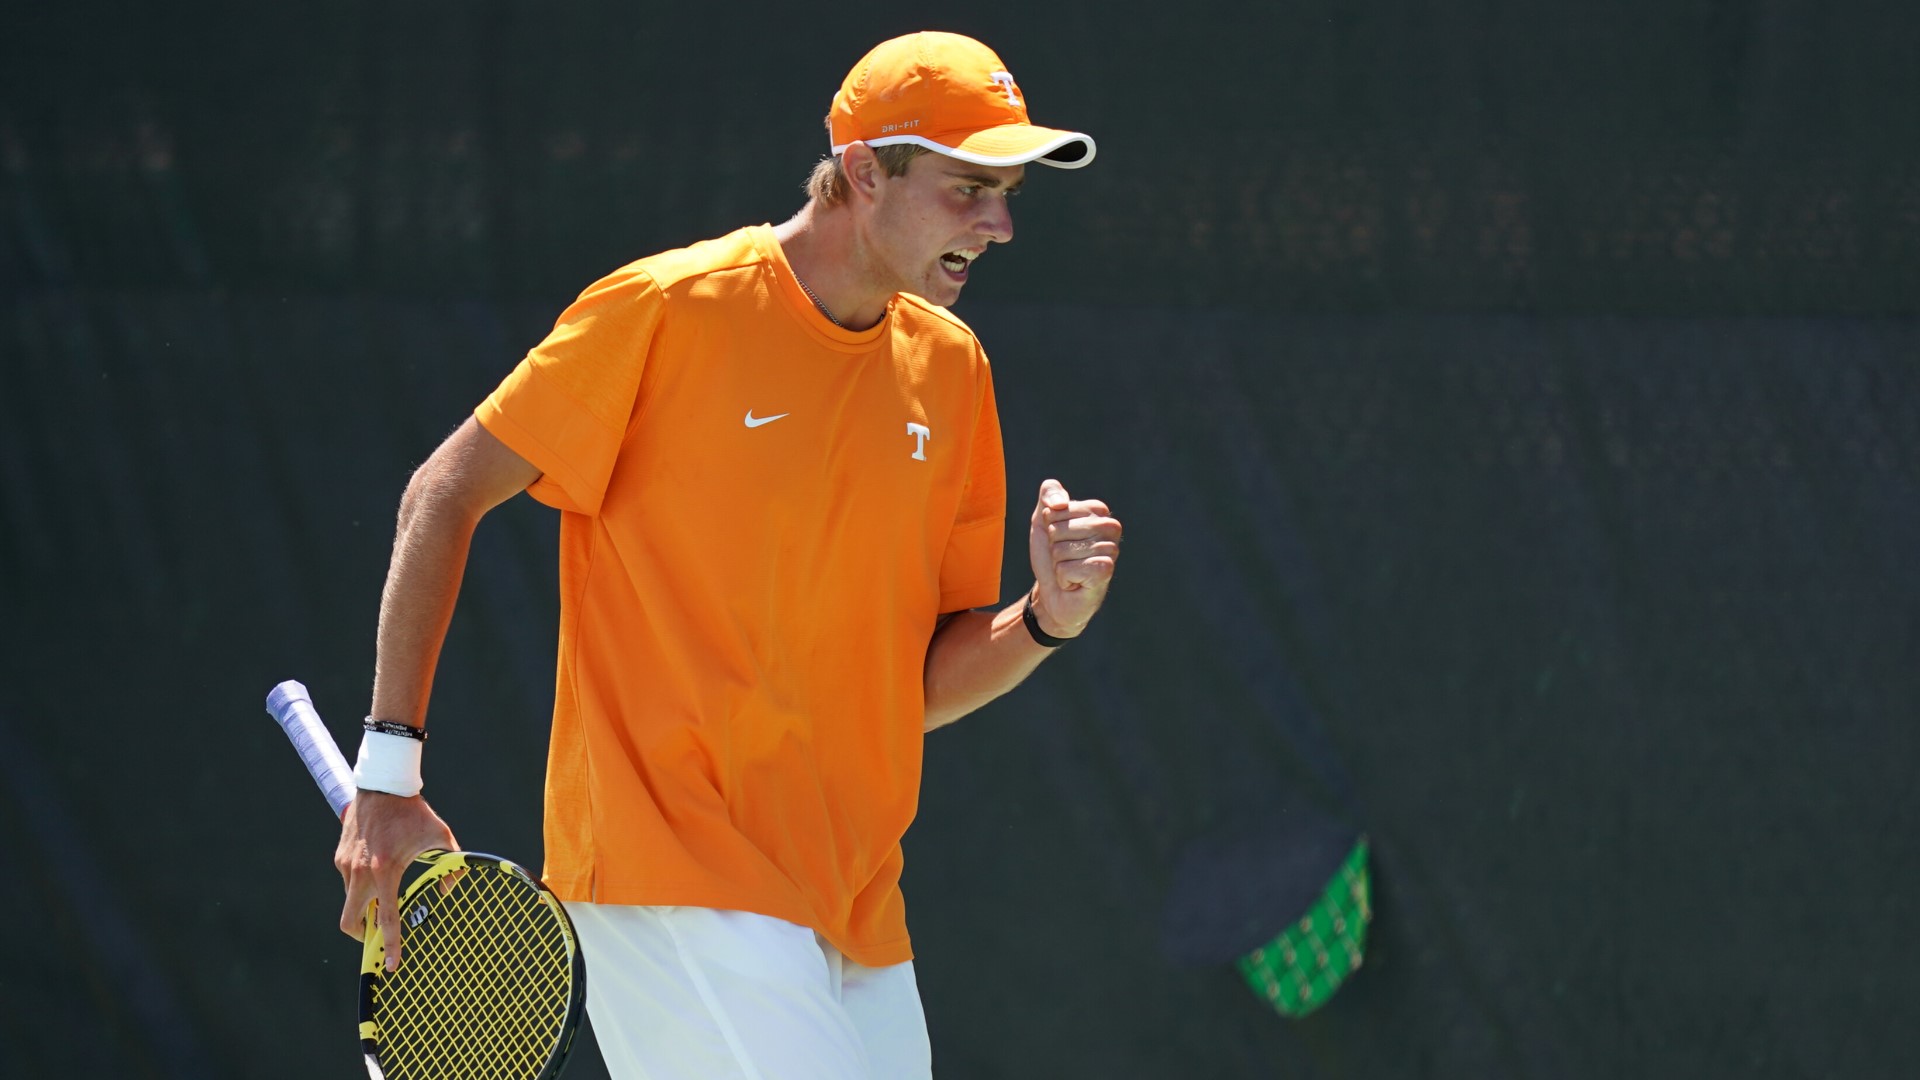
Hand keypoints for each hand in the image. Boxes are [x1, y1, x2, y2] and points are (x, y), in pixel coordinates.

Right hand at [334, 790, 457, 971]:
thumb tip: (449, 889)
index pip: (386, 918)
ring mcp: (346, 864)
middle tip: (377, 937)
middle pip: (350, 921)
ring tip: (386, 894)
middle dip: (362, 935)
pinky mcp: (340, 857)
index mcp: (386, 871)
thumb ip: (450, 865)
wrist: (383, 785)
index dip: (389, 945)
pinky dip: (361, 886)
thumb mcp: (441, 837)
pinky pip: (348, 881)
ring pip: (350, 901)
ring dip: (365, 906)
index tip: (390, 966)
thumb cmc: (415, 812)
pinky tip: (378, 870)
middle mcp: (360, 872)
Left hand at [1026, 478, 1121, 638]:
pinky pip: (1067, 568)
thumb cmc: (1052, 555)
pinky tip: (1074, 582)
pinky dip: (1063, 578)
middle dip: (1053, 546)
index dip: (1050, 525)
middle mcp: (1110, 527)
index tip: (1060, 539)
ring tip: (1070, 570)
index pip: (1059, 508)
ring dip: (1058, 564)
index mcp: (1098, 510)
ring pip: (1061, 550)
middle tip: (1065, 558)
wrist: (1054, 593)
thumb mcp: (1043, 520)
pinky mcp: (1105, 570)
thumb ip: (1049, 495)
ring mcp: (1110, 549)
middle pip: (1059, 528)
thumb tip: (1059, 502)